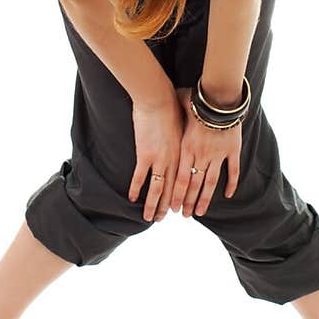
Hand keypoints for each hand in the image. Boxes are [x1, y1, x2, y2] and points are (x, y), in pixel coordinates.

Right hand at [129, 89, 184, 222]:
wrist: (158, 99)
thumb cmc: (172, 105)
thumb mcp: (184, 123)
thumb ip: (185, 132)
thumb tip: (187, 133)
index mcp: (184, 153)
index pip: (184, 181)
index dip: (180, 197)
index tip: (178, 208)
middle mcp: (174, 160)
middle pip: (172, 190)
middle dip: (167, 206)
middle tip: (163, 219)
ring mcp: (160, 159)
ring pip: (157, 189)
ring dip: (153, 205)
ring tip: (149, 218)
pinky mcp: (145, 154)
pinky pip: (140, 177)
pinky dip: (136, 188)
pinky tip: (131, 198)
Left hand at [171, 87, 241, 216]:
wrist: (219, 97)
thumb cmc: (197, 101)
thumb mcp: (178, 112)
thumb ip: (171, 117)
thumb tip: (160, 109)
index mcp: (186, 148)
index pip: (179, 178)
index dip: (177, 195)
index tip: (173, 208)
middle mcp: (201, 155)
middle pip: (193, 184)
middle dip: (188, 202)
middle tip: (185, 215)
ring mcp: (217, 154)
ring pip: (210, 182)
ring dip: (204, 199)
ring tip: (199, 212)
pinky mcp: (232, 150)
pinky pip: (232, 170)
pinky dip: (231, 184)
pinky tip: (227, 195)